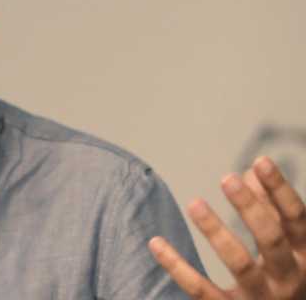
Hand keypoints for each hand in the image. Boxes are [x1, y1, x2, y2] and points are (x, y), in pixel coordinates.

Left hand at [149, 156, 305, 298]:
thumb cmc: (283, 277)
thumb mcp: (287, 245)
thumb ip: (270, 209)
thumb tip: (252, 171)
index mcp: (305, 256)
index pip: (297, 219)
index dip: (280, 190)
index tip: (260, 161)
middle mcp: (288, 279)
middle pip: (272, 240)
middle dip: (251, 209)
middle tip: (226, 178)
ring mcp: (260, 298)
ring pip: (241, 265)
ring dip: (217, 232)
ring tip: (195, 203)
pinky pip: (201, 290)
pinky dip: (177, 267)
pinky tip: (156, 243)